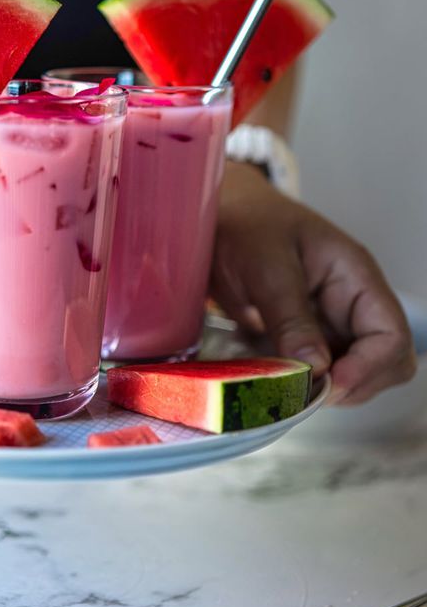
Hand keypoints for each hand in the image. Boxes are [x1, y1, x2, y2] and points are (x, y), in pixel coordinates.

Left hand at [211, 162, 416, 405]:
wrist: (215, 216)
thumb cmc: (244, 223)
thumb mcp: (266, 264)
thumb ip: (290, 315)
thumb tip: (317, 368)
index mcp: (355, 277)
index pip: (392, 335)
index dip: (369, 367)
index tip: (328, 383)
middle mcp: (350, 305)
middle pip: (385, 363)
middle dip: (352, 385)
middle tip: (304, 390)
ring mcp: (328, 324)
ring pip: (352, 374)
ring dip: (323, 388)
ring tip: (280, 380)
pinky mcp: (301, 338)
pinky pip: (314, 372)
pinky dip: (297, 383)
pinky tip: (267, 374)